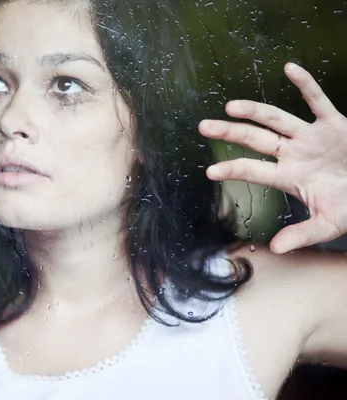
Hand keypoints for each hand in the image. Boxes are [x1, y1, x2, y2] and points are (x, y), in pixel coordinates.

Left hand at [198, 62, 346, 254]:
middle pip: (256, 140)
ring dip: (255, 111)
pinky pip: (317, 101)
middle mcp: (293, 153)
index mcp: (288, 176)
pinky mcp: (333, 124)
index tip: (210, 171)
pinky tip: (290, 68)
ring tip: (230, 106)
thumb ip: (302, 234)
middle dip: (230, 133)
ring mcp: (311, 137)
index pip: (253, 171)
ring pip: (277, 119)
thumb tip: (277, 250)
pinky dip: (305, 84)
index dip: (233, 169)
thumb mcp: (327, 224)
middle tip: (204, 127)